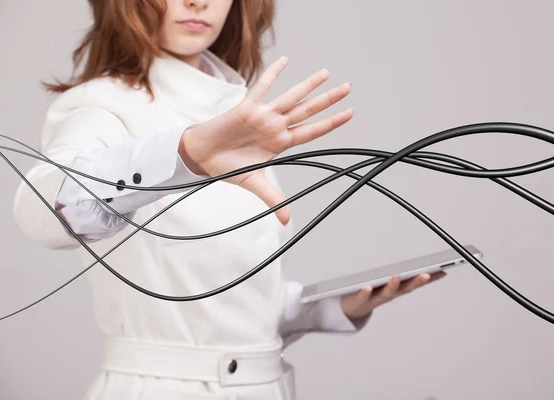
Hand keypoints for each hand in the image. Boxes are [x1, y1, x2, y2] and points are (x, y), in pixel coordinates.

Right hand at [179, 56, 353, 224]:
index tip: (350, 113)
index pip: (312, 131)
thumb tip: (286, 221)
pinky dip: (273, 75)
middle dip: (329, 100)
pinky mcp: (247, 107)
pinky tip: (285, 61)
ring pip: (291, 97)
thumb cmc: (227, 166)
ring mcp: (263, 115)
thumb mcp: (254, 183)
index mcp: (280, 143)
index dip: (331, 123)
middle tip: (349, 88)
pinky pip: (262, 88)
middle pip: (307, 110)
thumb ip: (272, 198)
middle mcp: (275, 126)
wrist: (203, 156)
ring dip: (309, 85)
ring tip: (327, 73)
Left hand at [340, 272, 446, 319]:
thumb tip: (420, 267)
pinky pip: (363, 296)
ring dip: (392, 285)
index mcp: (397, 290)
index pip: (416, 283)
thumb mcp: (391, 286)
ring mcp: (375, 298)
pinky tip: (367, 287)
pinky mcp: (360, 299)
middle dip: (416, 282)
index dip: (430, 279)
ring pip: (385, 293)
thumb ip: (405, 277)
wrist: (353, 309)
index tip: (442, 271)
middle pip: (404, 289)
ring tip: (396, 276)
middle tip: (426, 274)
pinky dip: (366, 292)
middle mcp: (389, 295)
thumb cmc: (374, 294)